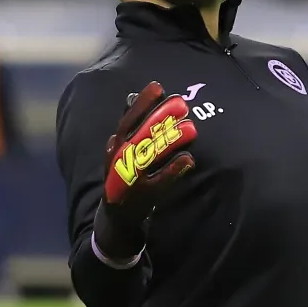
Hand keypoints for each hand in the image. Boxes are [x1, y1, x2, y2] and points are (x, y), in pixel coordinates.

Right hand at [94, 81, 197, 257]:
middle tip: (181, 104)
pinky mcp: (141, 198)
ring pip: (149, 157)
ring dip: (170, 142)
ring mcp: (129, 180)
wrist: (115, 220)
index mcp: (115, 147)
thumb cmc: (123, 178)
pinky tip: (189, 159)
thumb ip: (130, 126)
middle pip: (139, 135)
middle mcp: (119, 161)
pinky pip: (158, 183)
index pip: (127, 120)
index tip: (158, 87)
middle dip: (160, 118)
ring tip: (192, 129)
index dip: (142, 103)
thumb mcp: (122, 151)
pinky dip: (173, 171)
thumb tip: (132, 97)